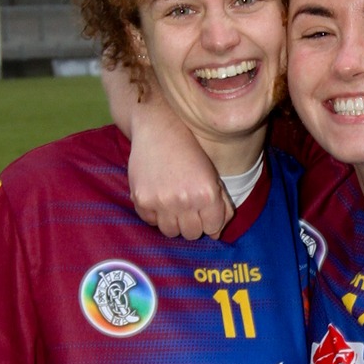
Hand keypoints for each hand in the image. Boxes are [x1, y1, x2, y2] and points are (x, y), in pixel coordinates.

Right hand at [126, 115, 230, 238]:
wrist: (158, 128)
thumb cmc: (190, 152)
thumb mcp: (212, 175)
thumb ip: (221, 206)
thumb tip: (216, 235)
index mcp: (206, 193)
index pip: (213, 228)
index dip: (209, 221)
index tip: (203, 210)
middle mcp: (184, 200)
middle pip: (192, 234)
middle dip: (192, 224)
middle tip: (187, 206)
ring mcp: (161, 202)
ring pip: (171, 232)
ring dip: (173, 222)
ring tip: (173, 203)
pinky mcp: (142, 200)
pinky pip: (151, 222)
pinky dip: (155, 214)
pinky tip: (158, 196)